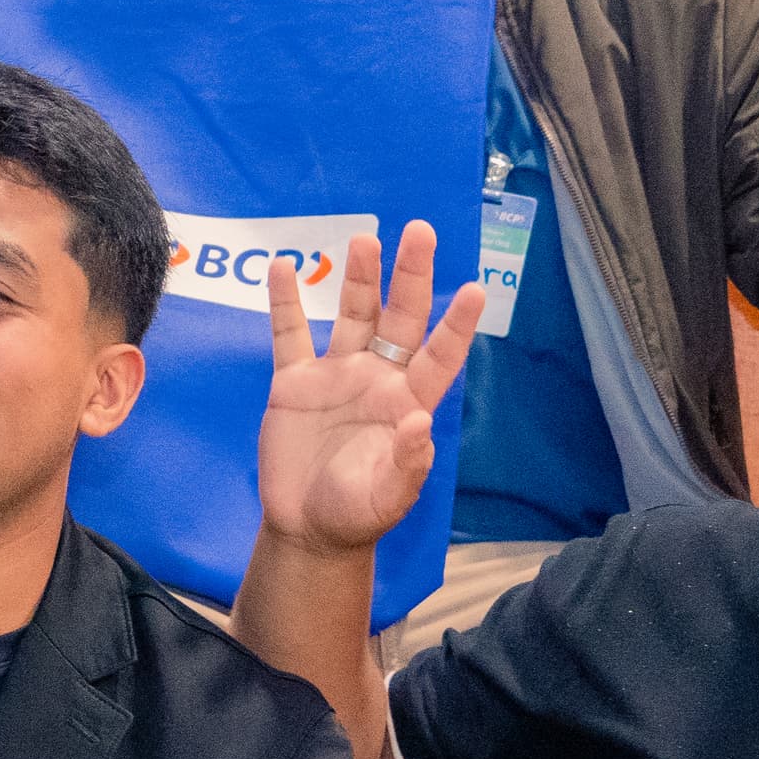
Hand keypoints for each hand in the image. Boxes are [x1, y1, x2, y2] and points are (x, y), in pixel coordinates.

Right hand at [256, 224, 484, 556]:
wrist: (306, 527)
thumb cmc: (356, 514)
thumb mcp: (388, 497)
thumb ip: (407, 462)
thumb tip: (419, 421)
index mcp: (408, 401)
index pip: (439, 355)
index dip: (456, 324)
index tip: (473, 289)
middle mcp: (378, 378)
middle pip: (399, 317)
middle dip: (409, 276)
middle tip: (418, 232)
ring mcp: (336, 375)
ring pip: (352, 315)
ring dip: (359, 277)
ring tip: (363, 241)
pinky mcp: (294, 383)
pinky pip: (290, 334)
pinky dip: (285, 301)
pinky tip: (284, 266)